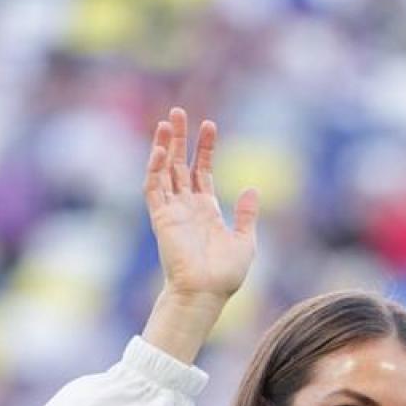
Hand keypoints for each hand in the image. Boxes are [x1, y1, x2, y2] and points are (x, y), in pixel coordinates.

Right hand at [144, 107, 257, 301]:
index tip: (209, 126)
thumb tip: (251, 189)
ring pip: (164, 171)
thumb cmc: (225, 275)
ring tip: (167, 122)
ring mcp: (172, 211)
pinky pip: (154, 189)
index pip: (202, 171)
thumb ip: (246, 215)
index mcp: (206, 210)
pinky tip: (161, 150)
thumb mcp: (245, 241)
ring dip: (164, 146)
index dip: (204, 149)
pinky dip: (155, 169)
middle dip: (179, 139)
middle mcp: (187, 207)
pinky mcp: (161, 219)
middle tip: (179, 113)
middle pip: (180, 164)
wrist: (206, 293)